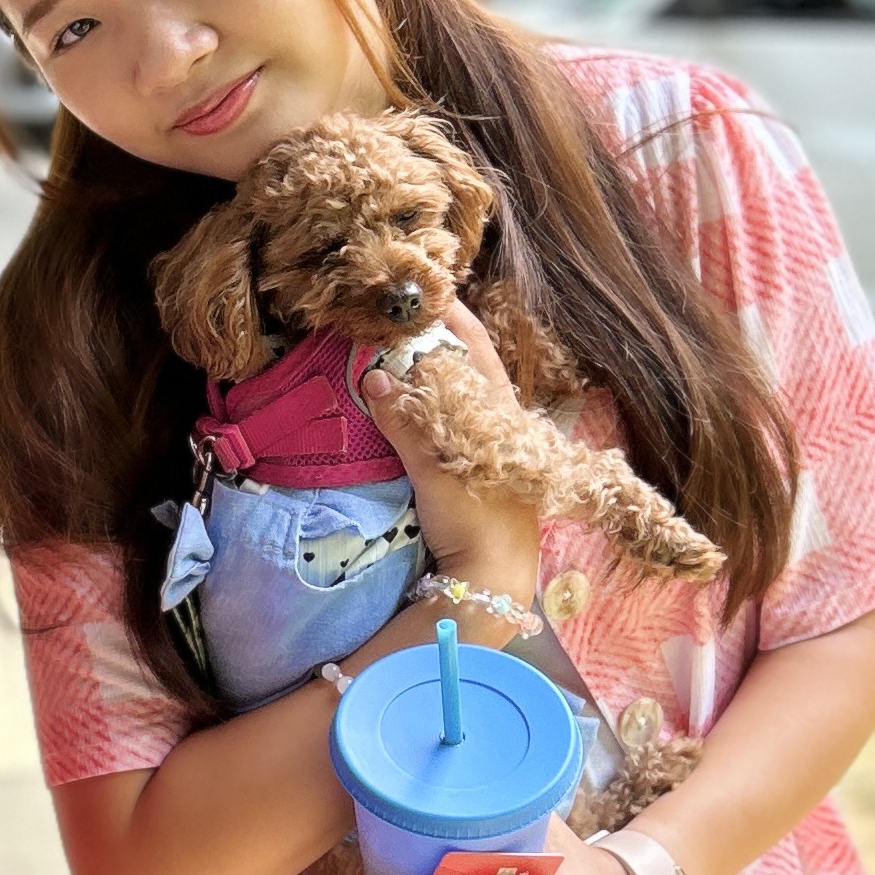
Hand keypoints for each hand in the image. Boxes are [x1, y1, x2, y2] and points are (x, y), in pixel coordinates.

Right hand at [357, 306, 539, 594]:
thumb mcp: (437, 469)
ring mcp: (486, 449)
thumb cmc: (478, 522)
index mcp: (501, 413)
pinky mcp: (471, 473)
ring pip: (454, 396)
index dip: (452, 316)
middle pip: (464, 367)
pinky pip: (445, 424)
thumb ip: (406, 423)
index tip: (424, 292)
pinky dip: (422, 407)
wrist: (492, 582)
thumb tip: (373, 378)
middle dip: (430, 343)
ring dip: (424, 375)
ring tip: (387, 354)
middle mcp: (498, 424)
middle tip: (390, 322)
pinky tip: (399, 405)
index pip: (476, 347)